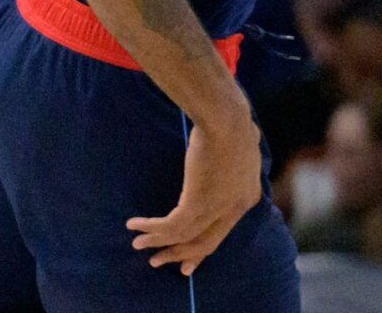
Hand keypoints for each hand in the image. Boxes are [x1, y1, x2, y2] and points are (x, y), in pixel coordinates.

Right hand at [127, 120, 261, 275]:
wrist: (226, 119)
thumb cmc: (231, 120)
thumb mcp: (240, 142)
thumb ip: (234, 154)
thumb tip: (232, 144)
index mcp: (247, 196)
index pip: (222, 231)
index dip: (201, 246)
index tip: (186, 259)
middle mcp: (235, 209)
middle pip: (206, 243)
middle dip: (181, 254)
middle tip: (160, 262)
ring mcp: (218, 209)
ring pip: (185, 237)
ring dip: (159, 242)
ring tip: (138, 245)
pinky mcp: (198, 203)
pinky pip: (171, 225)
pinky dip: (151, 227)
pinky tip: (135, 224)